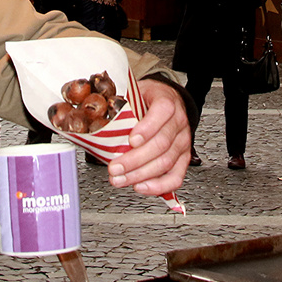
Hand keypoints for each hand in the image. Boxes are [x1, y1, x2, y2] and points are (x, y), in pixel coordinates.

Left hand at [107, 79, 190, 195]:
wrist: (169, 102)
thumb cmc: (149, 100)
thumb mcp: (135, 95)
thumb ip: (121, 106)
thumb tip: (98, 120)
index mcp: (166, 102)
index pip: (161, 112)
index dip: (147, 128)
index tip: (131, 140)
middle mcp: (178, 123)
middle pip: (161, 144)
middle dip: (135, 159)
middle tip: (115, 168)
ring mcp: (182, 142)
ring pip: (166, 162)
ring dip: (141, 175)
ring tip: (121, 179)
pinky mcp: (183, 159)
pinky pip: (175, 177)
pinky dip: (158, 186)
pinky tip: (141, 186)